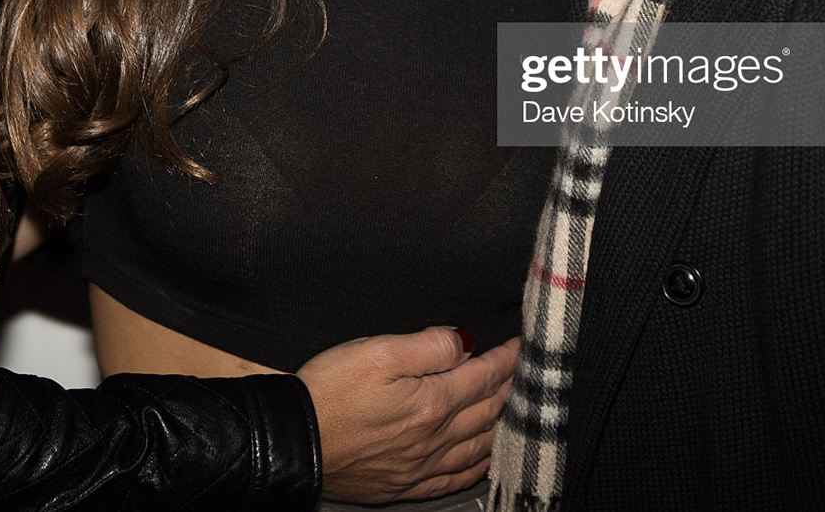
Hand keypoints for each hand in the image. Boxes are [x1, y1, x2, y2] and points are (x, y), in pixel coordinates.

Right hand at [297, 328, 516, 503]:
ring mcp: (421, 465)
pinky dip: (476, 466)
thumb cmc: (329, 391)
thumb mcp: (378, 350)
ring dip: (502, 426)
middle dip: (512, 388)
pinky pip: (453, 479)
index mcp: (432, 402)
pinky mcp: (404, 484)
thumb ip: (428, 344)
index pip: (483, 376)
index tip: (522, 345)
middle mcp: (434, 438)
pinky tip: (483, 459)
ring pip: (478, 446)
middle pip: (487, 411)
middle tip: (530, 374)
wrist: (293, 440)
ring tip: (517, 411)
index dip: (506, 358)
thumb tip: (463, 341)